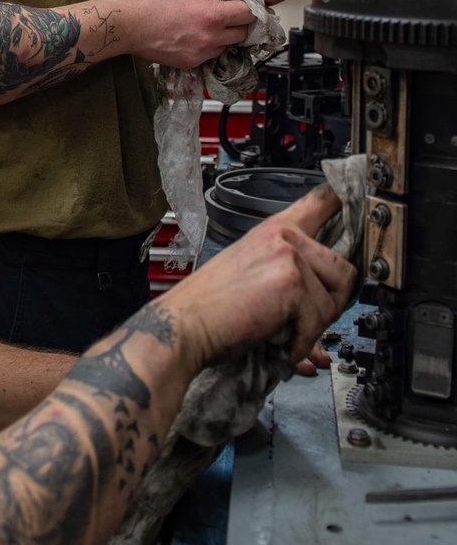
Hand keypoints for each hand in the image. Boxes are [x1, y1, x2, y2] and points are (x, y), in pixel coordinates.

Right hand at [117, 0, 267, 66]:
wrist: (126, 26)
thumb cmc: (150, 1)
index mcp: (211, 16)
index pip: (250, 12)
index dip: (254, 3)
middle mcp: (209, 39)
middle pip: (244, 32)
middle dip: (242, 19)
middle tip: (233, 8)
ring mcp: (200, 54)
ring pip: (229, 45)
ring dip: (228, 34)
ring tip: (214, 21)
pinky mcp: (190, 63)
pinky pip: (212, 55)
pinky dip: (212, 44)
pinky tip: (199, 32)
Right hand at [167, 185, 355, 369]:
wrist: (184, 327)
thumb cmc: (209, 310)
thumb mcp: (253, 281)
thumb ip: (292, 287)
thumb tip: (325, 320)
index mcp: (274, 230)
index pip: (323, 200)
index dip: (349, 201)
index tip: (360, 203)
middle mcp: (284, 235)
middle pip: (345, 267)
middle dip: (332, 303)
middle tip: (306, 322)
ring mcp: (288, 254)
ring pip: (335, 299)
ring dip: (314, 327)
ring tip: (285, 335)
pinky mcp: (290, 281)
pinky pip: (319, 320)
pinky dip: (301, 343)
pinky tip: (280, 345)